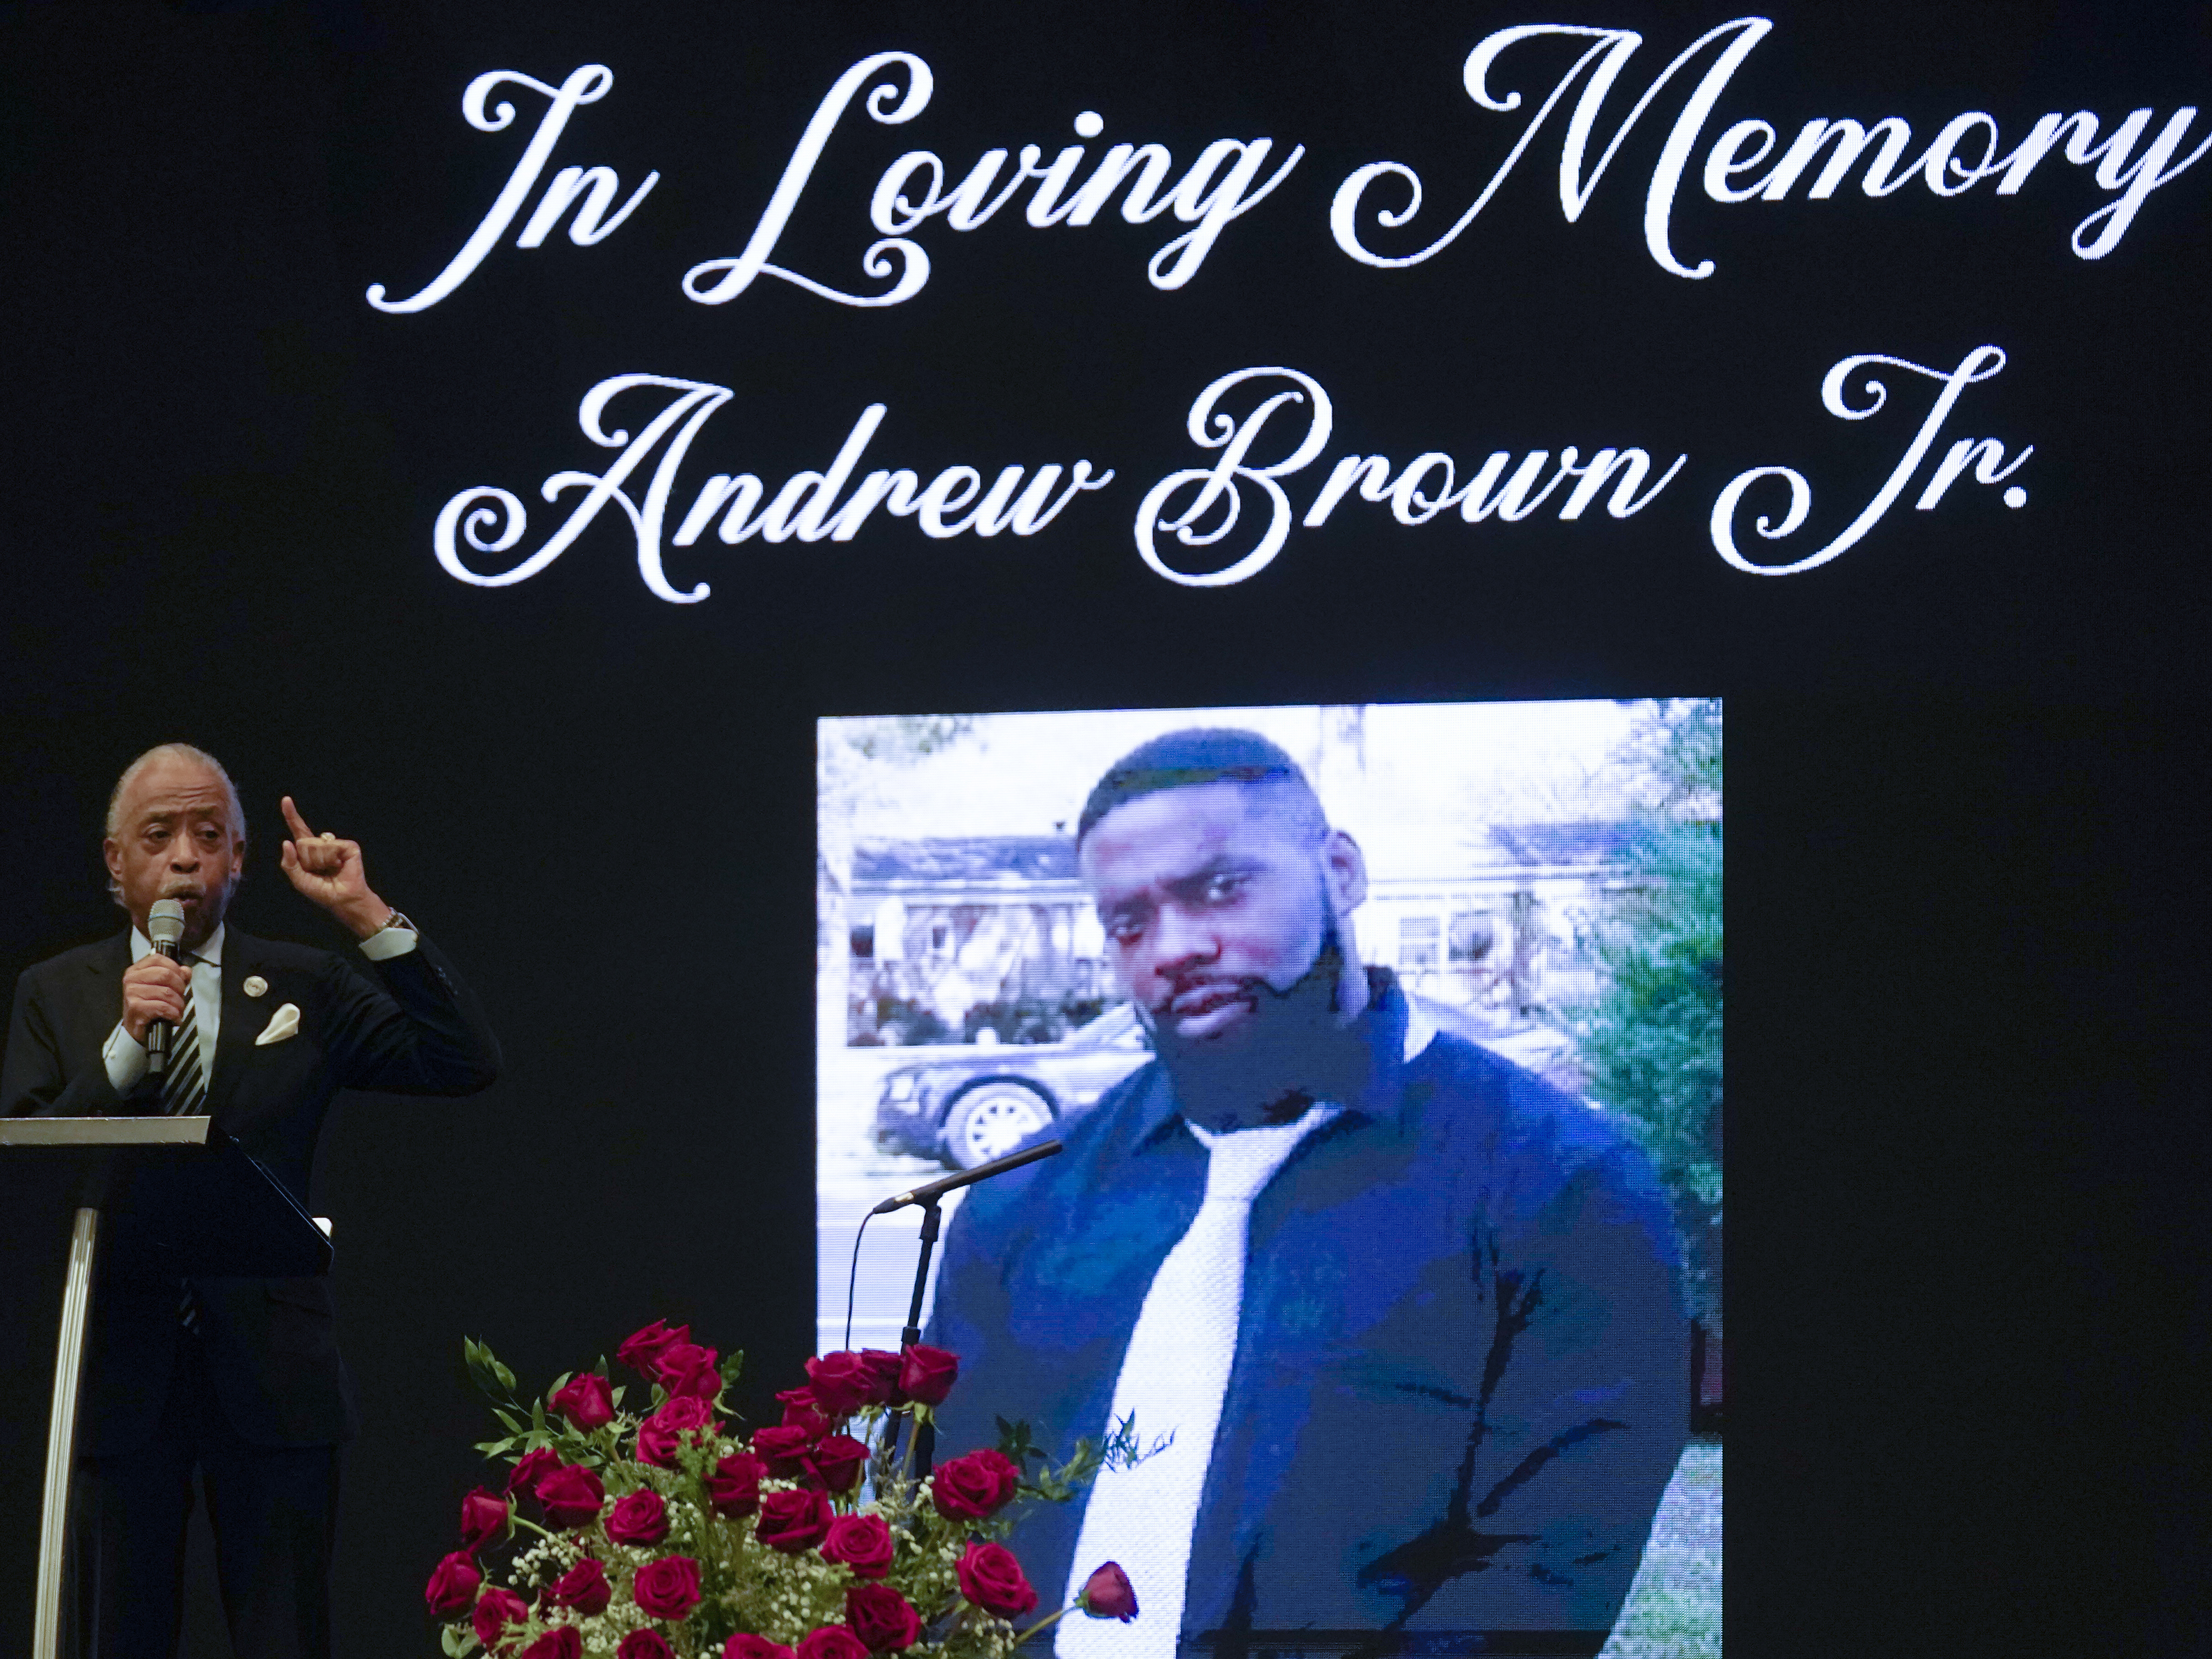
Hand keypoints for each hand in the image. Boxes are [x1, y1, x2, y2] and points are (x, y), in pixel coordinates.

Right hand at [120, 953, 190, 1044]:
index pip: (158, 959)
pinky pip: (163, 1006)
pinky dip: (174, 1013)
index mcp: (136, 970)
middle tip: (181, 997)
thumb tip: (186, 971)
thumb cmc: (150, 1005)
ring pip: (167, 992)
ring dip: (178, 1003)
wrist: (136, 1028)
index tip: (182, 979)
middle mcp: (131, 979)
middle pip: (166, 974)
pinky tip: (174, 1018)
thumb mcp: (162, 986)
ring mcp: (131, 993)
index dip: (175, 968)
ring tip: (178, 1010)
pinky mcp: (135, 1007)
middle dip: (180, 987)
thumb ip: (175, 975)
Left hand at [278, 796, 393, 939]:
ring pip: (315, 845)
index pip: (299, 830)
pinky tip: (340, 867)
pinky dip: (332, 860)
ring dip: (319, 862)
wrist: (342, 899)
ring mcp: (336, 843)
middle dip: (306, 860)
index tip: (286, 799)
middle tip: (319, 872)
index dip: (292, 815)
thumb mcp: (299, 880)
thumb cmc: (322, 891)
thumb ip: (289, 863)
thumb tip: (286, 842)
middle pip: (303, 843)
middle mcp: (322, 843)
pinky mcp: (349, 846)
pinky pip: (331, 847)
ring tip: (330, 870)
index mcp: (309, 851)